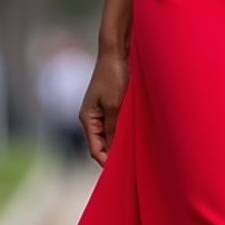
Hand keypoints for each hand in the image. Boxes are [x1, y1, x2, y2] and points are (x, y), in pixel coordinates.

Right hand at [79, 46, 129, 166]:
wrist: (116, 51)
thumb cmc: (114, 76)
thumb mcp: (115, 105)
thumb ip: (114, 128)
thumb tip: (114, 150)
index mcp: (88, 118)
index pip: (95, 149)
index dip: (107, 162)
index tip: (121, 173)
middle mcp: (92, 117)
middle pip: (102, 144)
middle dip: (114, 155)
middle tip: (132, 167)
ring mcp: (102, 110)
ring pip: (110, 135)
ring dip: (120, 143)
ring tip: (136, 155)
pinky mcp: (111, 104)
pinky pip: (116, 125)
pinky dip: (124, 132)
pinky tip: (137, 137)